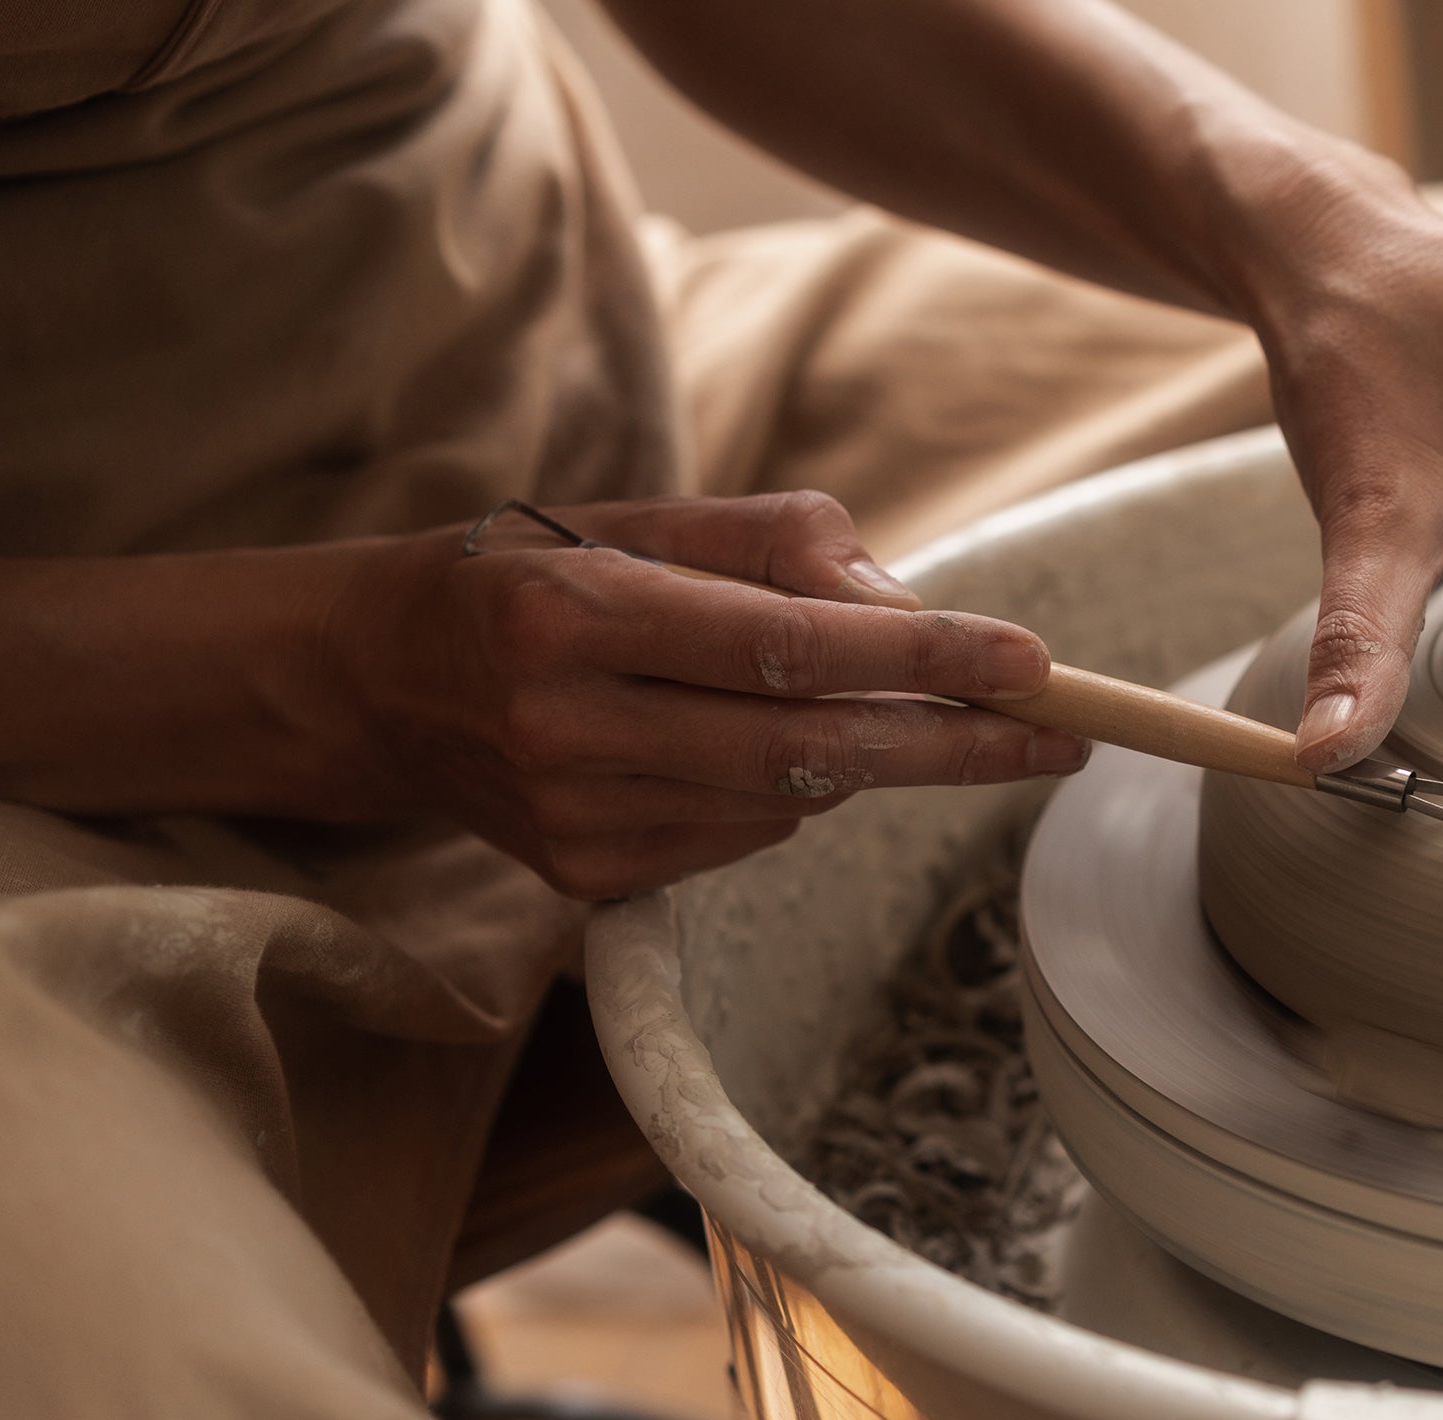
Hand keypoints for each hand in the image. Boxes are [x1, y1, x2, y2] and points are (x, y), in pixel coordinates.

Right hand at [327, 494, 1085, 898]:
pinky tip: (750, 743)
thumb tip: (908, 609)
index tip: (1028, 659)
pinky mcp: (585, 880)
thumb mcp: (646, 516)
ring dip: (866, 755)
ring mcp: (574, 819)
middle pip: (809, 750)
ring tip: (882, 705)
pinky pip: (747, 838)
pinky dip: (789, 791)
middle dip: (953, 744)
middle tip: (1061, 735)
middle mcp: (567, 727)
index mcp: (575, 613)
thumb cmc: (538, 574)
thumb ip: (783, 543)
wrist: (381, 680)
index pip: (788, 645)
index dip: (923, 657)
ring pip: (790, 800)